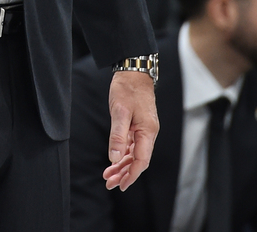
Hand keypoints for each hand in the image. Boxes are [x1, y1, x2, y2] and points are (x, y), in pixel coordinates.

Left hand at [102, 69, 158, 190]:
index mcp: (147, 131)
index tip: (121, 185)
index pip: (141, 160)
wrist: (133, 72)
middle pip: (138, 160)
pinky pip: (132, 145)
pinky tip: (114, 161)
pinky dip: (122, 154)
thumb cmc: (127, 89)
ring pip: (134, 153)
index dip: (131, 174)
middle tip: (109, 184)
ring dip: (122, 165)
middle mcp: (148, 132)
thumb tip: (114, 158)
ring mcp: (144, 129)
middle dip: (124, 173)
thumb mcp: (120, 112)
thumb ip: (117, 136)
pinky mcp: (138, 125)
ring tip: (108, 176)